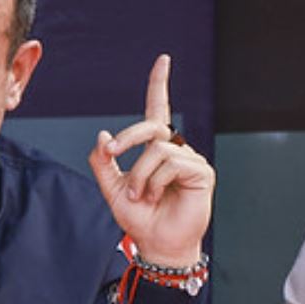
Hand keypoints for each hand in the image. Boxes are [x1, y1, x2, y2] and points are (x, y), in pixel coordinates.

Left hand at [87, 54, 214, 267]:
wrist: (156, 243)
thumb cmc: (139, 218)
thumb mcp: (111, 187)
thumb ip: (103, 162)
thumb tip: (103, 135)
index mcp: (155, 148)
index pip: (158, 110)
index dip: (159, 84)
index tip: (163, 60)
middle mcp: (175, 149)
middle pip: (152, 125)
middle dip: (127, 136)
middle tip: (112, 152)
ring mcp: (190, 159)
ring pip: (157, 148)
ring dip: (139, 173)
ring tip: (140, 195)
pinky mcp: (201, 172)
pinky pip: (171, 162)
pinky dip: (155, 180)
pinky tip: (156, 196)